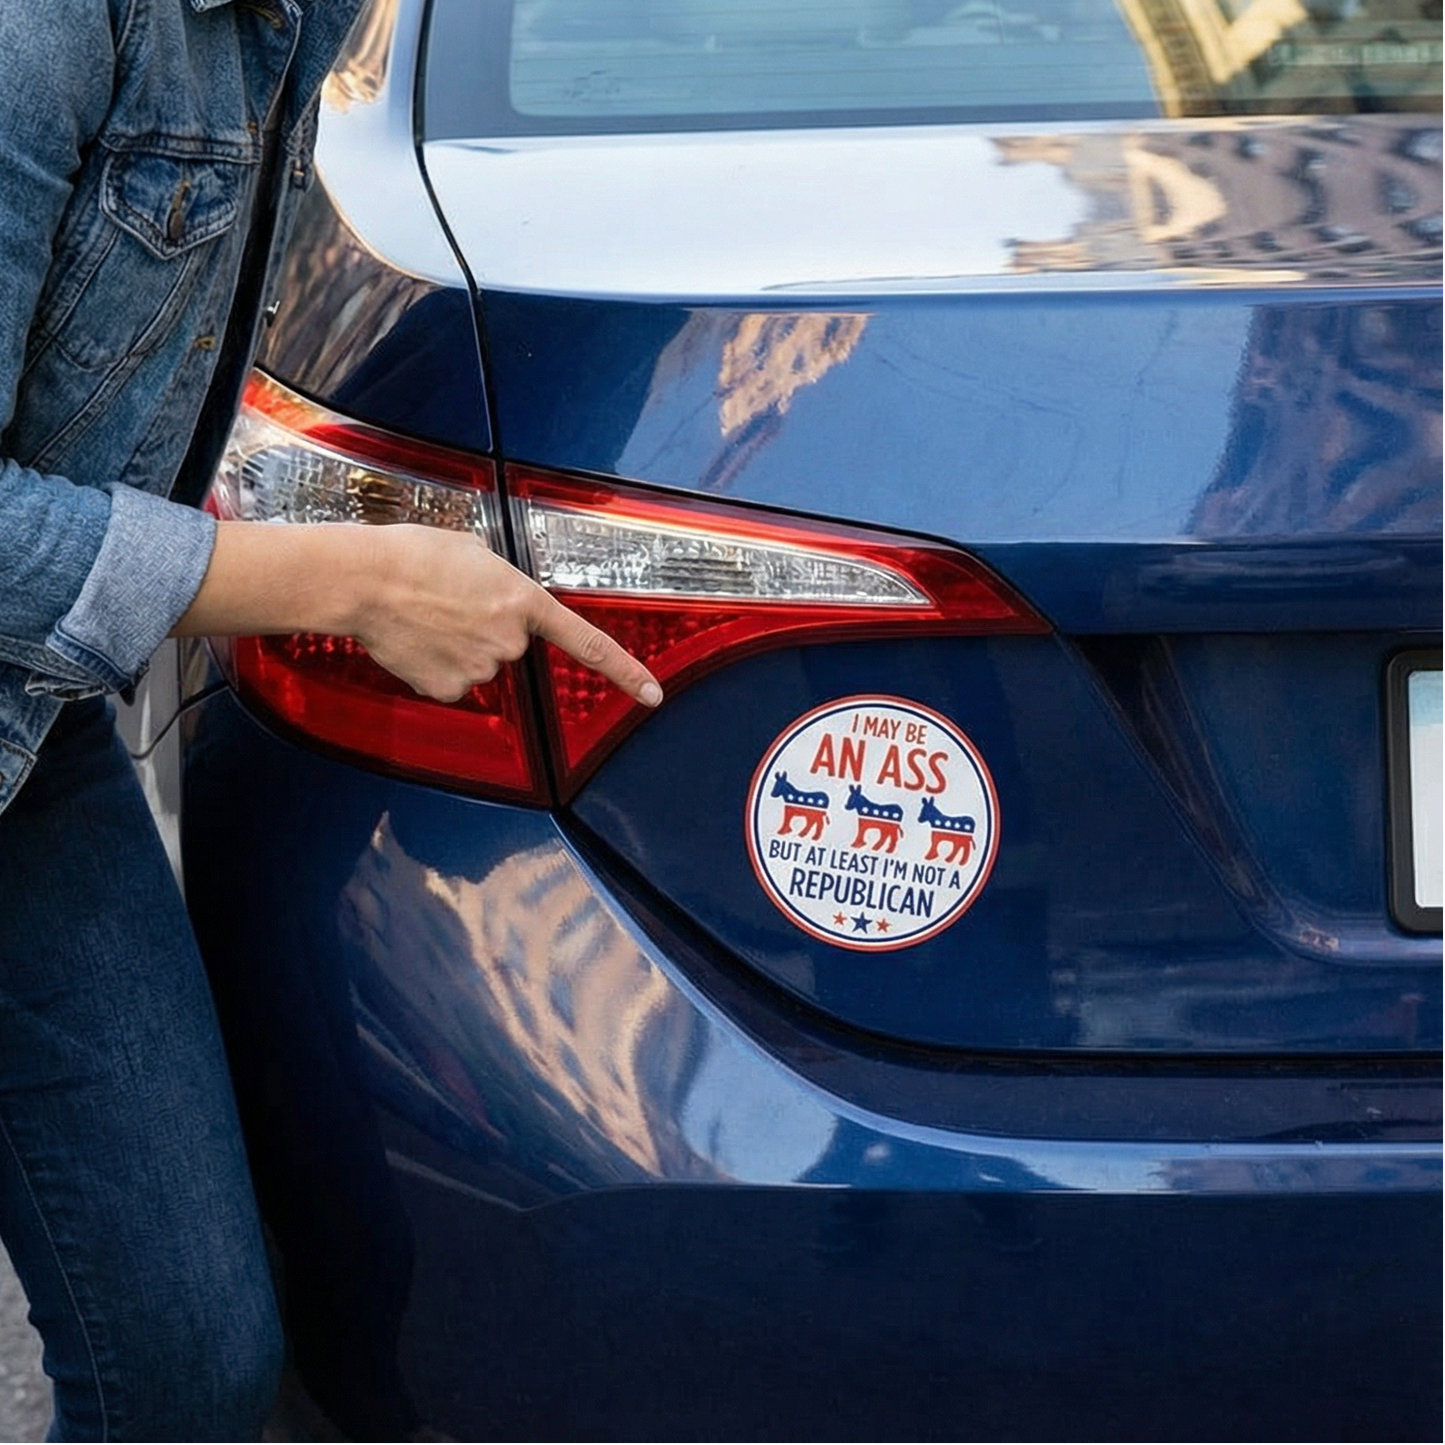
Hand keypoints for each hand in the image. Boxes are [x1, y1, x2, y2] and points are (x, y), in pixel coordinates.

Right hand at [173, 520, 662, 707]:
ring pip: (479, 664)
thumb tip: (493, 601)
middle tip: (447, 601)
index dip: (625, 672)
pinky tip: (414, 639)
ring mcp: (480, 669)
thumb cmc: (413, 554)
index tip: (653, 696)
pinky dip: (433, 664)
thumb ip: (499, 581)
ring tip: (424, 615)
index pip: (588, 644)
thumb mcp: (473, 551)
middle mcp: (510, 641)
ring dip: (456, 645)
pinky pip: (450, 681)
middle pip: (509, 645)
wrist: (363, 580)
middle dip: (484, 628)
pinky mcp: (447, 689)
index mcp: (523, 602)